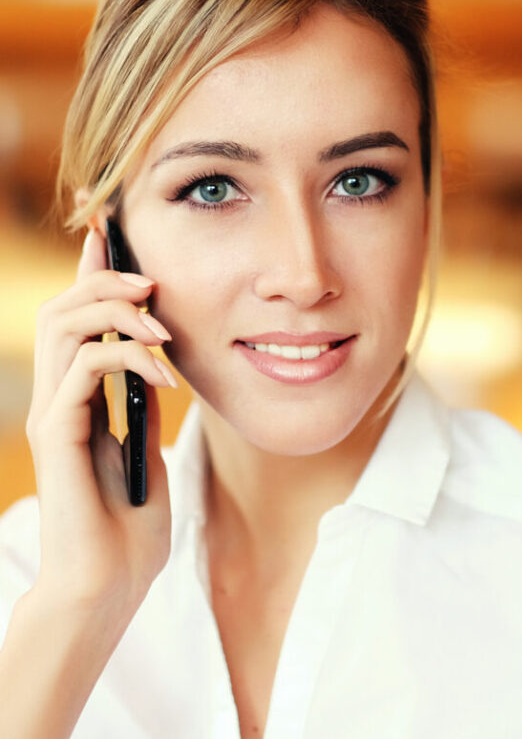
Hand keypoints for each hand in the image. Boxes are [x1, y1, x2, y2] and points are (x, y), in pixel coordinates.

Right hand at [25, 227, 176, 616]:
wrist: (109, 586)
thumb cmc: (128, 530)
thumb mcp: (147, 453)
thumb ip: (143, 409)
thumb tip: (159, 370)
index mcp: (78, 401)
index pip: (77, 322)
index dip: (92, 276)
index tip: (113, 238)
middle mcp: (58, 400)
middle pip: (64, 310)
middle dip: (108, 283)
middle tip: (153, 284)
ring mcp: (53, 414)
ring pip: (63, 326)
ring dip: (117, 312)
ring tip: (163, 327)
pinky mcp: (57, 434)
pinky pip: (82, 367)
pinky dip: (127, 358)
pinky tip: (165, 377)